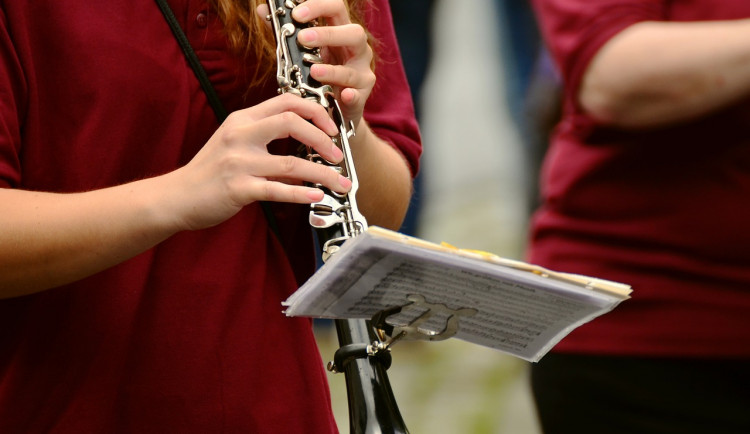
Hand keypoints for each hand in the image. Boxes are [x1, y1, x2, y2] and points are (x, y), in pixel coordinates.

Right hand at [163, 93, 352, 230]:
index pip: (286, 102)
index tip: (331, 128)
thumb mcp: (236, 147)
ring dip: (323, 173)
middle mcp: (240, 135)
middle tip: (337, 154)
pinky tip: (317, 197)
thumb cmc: (209, 172)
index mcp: (242, 120)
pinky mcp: (238, 188)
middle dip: (323, 138)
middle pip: (292, 122)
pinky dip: (302, 194)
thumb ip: (268, 144)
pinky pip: (277, 190)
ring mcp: (239, 161)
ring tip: (340, 182)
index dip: (315, 112)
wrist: (177, 196)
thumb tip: (307, 154)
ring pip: (292, 162)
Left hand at [290, 0, 375, 128]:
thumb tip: (261, 10)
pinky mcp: (361, 97)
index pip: (336, 9)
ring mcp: (361, 74)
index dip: (318, 7)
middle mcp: (357, 50)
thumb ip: (285, 32)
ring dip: (333, 70)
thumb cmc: (318, 75)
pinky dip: (351, 95)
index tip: (296, 13)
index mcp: (342, 32)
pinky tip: (343, 95)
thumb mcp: (303, 52)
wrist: (332, 109)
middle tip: (302, 38)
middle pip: (353, 33)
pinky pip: (357, 96)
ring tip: (313, 71)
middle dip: (328, 34)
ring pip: (352, 68)